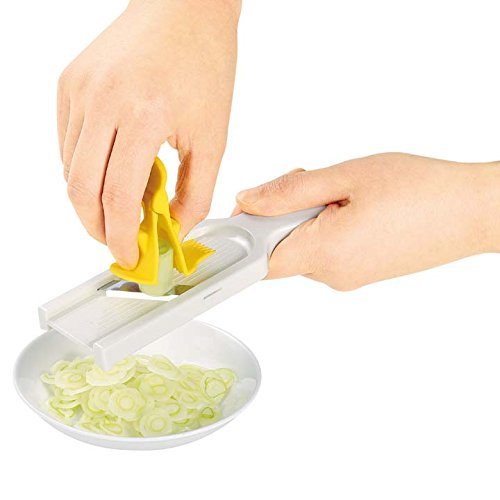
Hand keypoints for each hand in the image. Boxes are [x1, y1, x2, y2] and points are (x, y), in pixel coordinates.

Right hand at [58, 0, 240, 267]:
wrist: (186, 9)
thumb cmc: (204, 65)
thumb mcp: (213, 138)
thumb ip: (195, 193)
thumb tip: (176, 229)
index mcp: (143, 115)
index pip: (117, 197)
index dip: (121, 236)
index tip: (128, 254)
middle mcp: (102, 101)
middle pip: (81, 190)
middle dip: (97, 226)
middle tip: (118, 239)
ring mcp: (79, 91)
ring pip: (70, 169)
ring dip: (92, 199)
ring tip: (123, 202)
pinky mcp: (69, 84)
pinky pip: (67, 143)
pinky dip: (84, 168)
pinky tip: (110, 170)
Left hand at [236, 153, 499, 289]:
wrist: (475, 211)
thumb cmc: (422, 189)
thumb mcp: (346, 177)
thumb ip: (289, 192)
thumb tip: (248, 202)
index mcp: (326, 253)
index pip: (259, 261)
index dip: (243, 237)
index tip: (242, 212)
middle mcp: (334, 275)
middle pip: (279, 250)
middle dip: (279, 215)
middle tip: (307, 181)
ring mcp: (349, 277)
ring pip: (303, 248)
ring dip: (304, 219)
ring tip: (340, 191)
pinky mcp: (362, 272)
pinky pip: (326, 252)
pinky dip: (324, 228)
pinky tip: (350, 206)